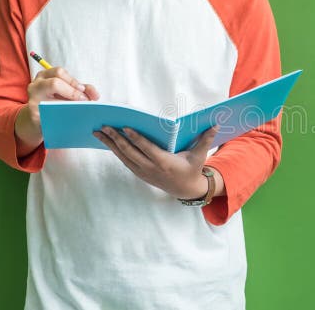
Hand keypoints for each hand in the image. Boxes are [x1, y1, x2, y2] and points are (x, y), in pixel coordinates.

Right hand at [15, 67, 99, 155]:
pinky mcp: (34, 116)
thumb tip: (95, 95)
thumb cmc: (55, 101)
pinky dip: (63, 118)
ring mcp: (33, 101)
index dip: (74, 81)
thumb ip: (82, 89)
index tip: (84, 90)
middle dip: (73, 92)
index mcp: (44, 76)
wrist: (38, 119)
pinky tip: (71, 120)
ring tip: (79, 110)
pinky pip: (50, 116)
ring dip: (69, 106)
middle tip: (84, 101)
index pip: (59, 72)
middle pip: (54, 83)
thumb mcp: (67, 90)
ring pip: (52, 100)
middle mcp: (35, 86)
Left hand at [93, 125, 219, 198]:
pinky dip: (115, 151)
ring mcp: (144, 172)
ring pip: (123, 157)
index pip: (147, 149)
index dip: (135, 138)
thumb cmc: (192, 169)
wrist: (185, 189)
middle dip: (115, 139)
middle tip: (104, 127)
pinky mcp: (140, 173)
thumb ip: (206, 139)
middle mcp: (151, 168)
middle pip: (130, 152)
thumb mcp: (200, 155)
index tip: (125, 128)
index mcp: (165, 163)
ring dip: (110, 145)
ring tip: (98, 133)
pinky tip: (107, 142)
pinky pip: (125, 161)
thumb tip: (216, 124)